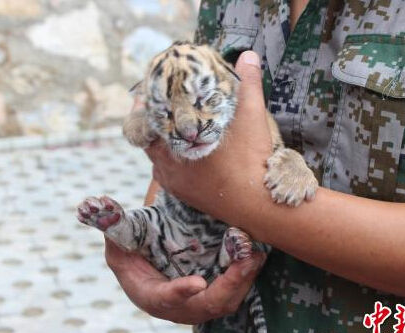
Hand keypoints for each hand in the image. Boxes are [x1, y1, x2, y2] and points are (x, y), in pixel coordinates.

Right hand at [105, 237, 266, 323]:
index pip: (164, 299)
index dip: (179, 293)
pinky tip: (256, 252)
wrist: (151, 264)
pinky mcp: (215, 293)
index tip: (195, 283)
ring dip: (243, 279)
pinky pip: (235, 290)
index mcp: (151, 295)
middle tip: (245, 260)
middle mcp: (179, 306)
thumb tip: (93, 203)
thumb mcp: (120, 241)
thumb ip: (113, 226)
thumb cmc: (133, 253)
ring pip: (226, 300)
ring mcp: (199, 302)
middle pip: (206, 305)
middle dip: (228, 285)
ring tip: (255, 254)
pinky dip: (246, 274)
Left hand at [145, 51, 272, 222]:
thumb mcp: (252, 117)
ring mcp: (174, 183)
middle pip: (148, 139)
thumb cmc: (251, 161)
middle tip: (164, 108)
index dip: (145, 105)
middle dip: (155, 123)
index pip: (145, 120)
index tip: (149, 94)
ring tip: (173, 128)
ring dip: (163, 143)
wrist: (258, 205)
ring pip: (157, 157)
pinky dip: (171, 161)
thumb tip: (248, 56)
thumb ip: (248, 84)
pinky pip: (167, 174)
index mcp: (175, 144)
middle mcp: (166, 166)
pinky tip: (185, 153)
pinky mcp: (183, 196)